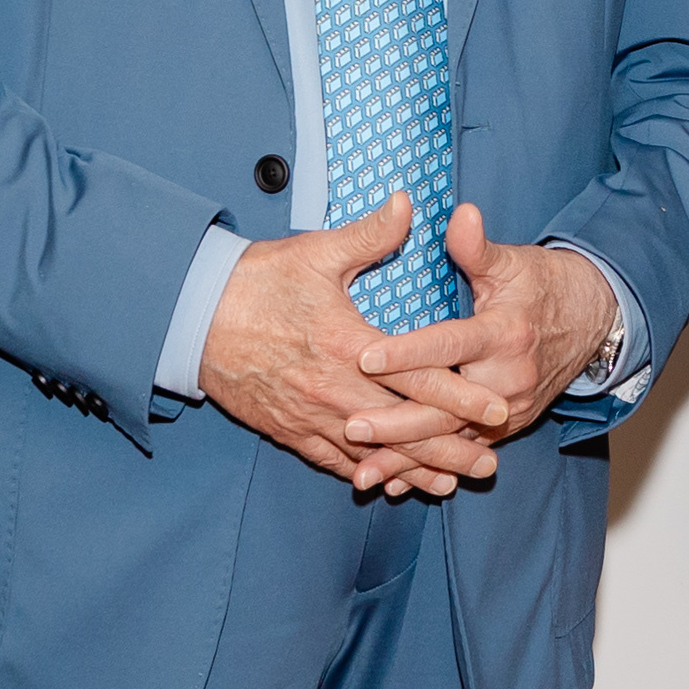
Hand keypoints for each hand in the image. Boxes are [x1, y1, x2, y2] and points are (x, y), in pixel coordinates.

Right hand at [198, 194, 468, 497]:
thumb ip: (369, 234)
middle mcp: (333, 389)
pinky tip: (389, 485)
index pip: (418, 378)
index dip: (461, 398)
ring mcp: (309, 415)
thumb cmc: (255, 281)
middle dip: (450, 449)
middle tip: (489, 467)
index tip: (496, 410)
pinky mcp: (287, 429)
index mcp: (348, 344)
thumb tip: (407, 203)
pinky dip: (365, 474)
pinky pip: (333, 461)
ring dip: (414, 471)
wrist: (191, 317)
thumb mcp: (315, 252)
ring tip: (452, 484)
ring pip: (372, 454)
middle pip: (403, 428)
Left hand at [352, 205, 610, 452]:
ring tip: (363, 471)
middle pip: (446, 408)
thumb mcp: (512, 262)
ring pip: (450, 441)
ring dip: (406, 457)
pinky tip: (394, 482)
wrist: (591, 322)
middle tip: (351, 425)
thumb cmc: (541, 287)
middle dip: (397, 421)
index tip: (366, 356)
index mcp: (504, 334)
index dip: (407, 353)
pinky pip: (461, 453)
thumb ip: (477, 246)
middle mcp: (507, 379)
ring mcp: (508, 410)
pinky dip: (427, 469)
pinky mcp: (504, 428)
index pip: (448, 345)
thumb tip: (460, 213)